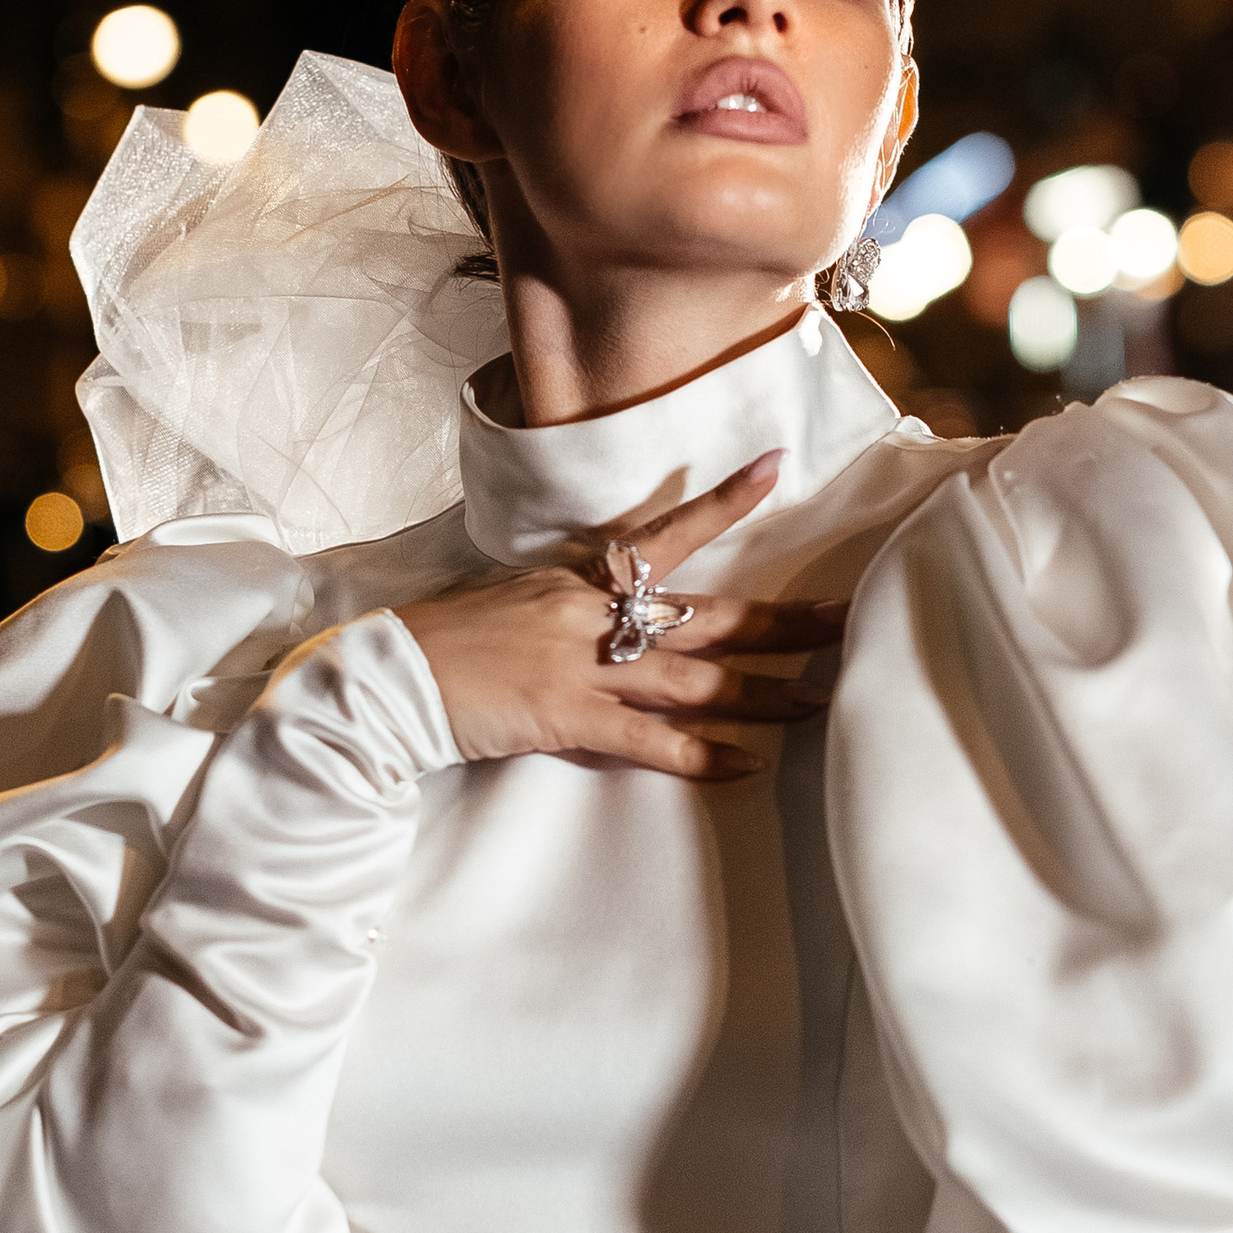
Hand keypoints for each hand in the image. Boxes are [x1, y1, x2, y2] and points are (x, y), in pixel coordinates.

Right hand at [399, 451, 844, 782]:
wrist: (384, 675)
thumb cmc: (442, 643)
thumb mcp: (510, 603)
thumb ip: (567, 606)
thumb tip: (608, 611)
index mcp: (578, 578)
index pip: (665, 531)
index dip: (724, 502)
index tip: (777, 468)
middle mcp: (591, 612)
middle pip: (708, 613)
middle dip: (783, 620)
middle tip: (848, 618)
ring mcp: (581, 663)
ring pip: (695, 677)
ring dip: (763, 691)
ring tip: (819, 701)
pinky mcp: (565, 716)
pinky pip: (648, 738)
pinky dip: (700, 754)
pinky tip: (744, 765)